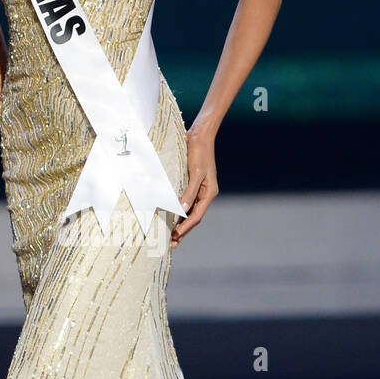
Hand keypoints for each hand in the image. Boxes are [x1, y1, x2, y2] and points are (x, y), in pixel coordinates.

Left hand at [171, 126, 218, 247]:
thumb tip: (182, 210)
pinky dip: (178, 211)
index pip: (196, 216)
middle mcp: (205, 193)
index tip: (175, 237)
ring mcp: (198, 189)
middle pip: (193, 217)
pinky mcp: (191, 183)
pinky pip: (185, 202)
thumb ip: (188, 192)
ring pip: (189, 211)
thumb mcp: (194, 172)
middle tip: (171, 244)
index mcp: (208, 192)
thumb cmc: (199, 151)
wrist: (199, 134)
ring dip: (180, 223)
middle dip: (183, 230)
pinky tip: (170, 216)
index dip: (185, 228)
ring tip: (170, 235)